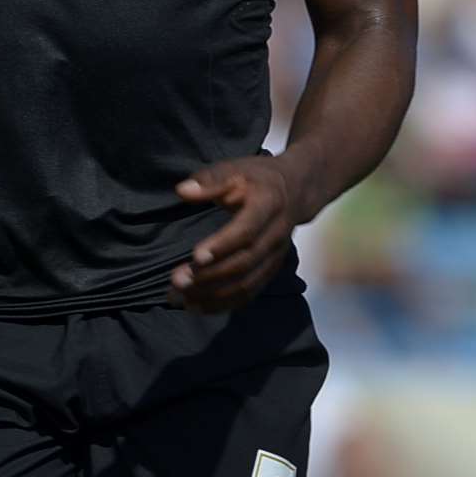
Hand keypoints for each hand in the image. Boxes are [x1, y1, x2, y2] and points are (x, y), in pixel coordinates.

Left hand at [169, 156, 302, 312]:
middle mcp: (277, 233)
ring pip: (247, 283)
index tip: (196, 255)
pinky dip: (224, 304)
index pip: (247, 229)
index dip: (223, 244)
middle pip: (245, 261)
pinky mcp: (271, 268)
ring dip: (214, 295)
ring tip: (182, 298)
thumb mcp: (237, 169)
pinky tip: (197, 306)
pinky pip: (249, 292)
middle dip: (210, 275)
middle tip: (177, 281)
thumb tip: (183, 191)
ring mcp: (276, 254)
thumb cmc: (259, 178)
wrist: (298, 189)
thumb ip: (210, 180)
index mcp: (269, 204)